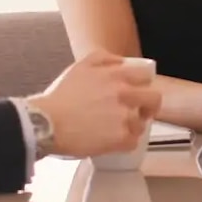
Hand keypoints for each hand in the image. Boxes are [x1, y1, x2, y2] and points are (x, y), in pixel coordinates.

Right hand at [30, 50, 163, 157]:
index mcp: (116, 76)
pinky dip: (124, 143)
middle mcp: (124, 94)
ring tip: (115, 130)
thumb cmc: (60, 97)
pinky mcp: (120, 139)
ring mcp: (124, 117)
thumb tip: (121, 61)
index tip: (137, 92)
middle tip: (138, 113)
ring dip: (131, 127)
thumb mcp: (80, 66)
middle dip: (147, 107)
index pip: (145, 76)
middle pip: (154, 100)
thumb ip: (103, 58)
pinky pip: (133, 142)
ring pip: (141, 124)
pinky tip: (111, 142)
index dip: (143, 85)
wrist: (47, 123)